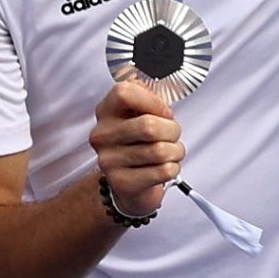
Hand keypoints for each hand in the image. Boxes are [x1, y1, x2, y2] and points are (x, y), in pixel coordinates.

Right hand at [89, 78, 183, 217]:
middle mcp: (102, 135)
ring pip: (160, 150)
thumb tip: (160, 93)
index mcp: (106, 111)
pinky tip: (165, 167)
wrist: (130, 184)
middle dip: (172, 130)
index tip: (163, 111)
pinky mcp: (122, 183)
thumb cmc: (139, 144)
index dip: (153, 101)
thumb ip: (148, 98)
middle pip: (149, 126)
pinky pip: (163, 171)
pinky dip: (173, 168)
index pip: (125, 92)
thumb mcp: (139, 115)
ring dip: (176, 151)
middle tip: (172, 134)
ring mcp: (109, 160)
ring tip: (171, 152)